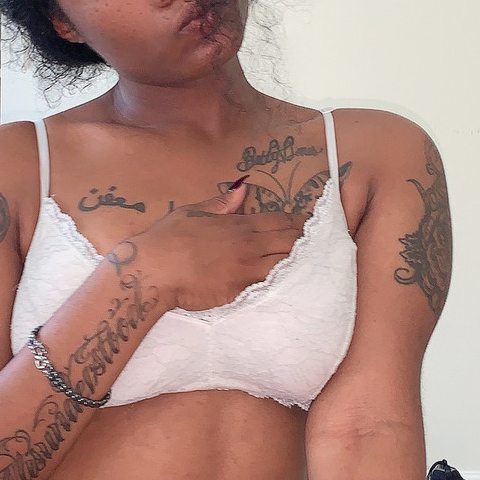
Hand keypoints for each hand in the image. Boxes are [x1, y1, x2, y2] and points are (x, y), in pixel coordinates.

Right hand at [138, 179, 307, 312]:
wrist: (153, 270)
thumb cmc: (166, 240)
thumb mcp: (193, 212)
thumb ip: (221, 203)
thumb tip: (243, 188)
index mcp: (238, 224)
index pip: (279, 221)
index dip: (299, 222)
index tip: (313, 223)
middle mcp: (248, 245)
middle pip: (289, 242)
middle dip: (308, 242)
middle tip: (326, 244)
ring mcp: (246, 270)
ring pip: (285, 265)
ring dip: (302, 264)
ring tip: (319, 265)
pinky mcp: (239, 292)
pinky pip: (270, 286)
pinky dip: (285, 284)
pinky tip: (298, 286)